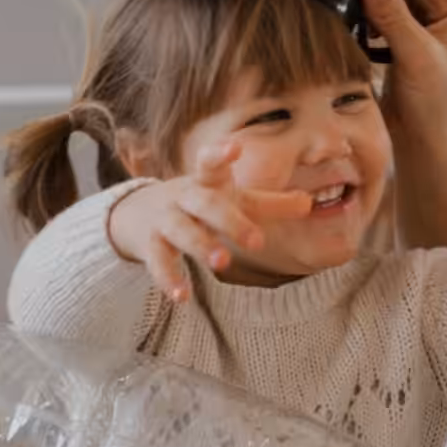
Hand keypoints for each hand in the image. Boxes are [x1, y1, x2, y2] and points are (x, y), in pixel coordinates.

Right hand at [107, 141, 313, 301]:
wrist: (137, 212)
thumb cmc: (201, 204)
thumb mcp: (233, 199)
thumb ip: (269, 204)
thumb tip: (309, 203)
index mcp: (206, 182)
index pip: (211, 164)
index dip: (220, 155)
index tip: (234, 148)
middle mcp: (184, 197)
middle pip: (206, 204)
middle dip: (230, 221)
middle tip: (257, 242)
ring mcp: (165, 220)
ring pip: (181, 231)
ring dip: (201, 246)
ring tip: (222, 263)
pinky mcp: (150, 245)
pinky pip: (159, 262)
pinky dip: (169, 280)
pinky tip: (182, 298)